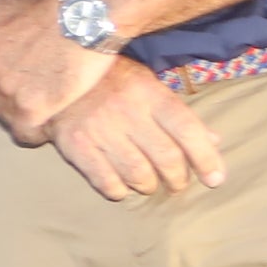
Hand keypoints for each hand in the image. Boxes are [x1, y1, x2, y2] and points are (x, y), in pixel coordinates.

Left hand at [0, 0, 116, 142]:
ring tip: (40, 105)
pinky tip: (49, 119)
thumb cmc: (47, 5)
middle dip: (0, 102)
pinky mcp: (35, 108)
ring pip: (5, 120)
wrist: (87, 14)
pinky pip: (26, 133)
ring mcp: (8, 93)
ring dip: (20, 116)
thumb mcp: (1, 4)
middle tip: (26, 93)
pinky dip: (35, 132)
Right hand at [41, 57, 229, 201]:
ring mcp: (99, 130)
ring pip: (138, 174)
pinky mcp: (75, 146)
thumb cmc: (108, 82)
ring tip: (148, 182)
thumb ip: (179, 114)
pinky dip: (119, 190)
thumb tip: (214, 142)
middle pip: (166, 158)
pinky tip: (121, 185)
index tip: (215, 179)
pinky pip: (106, 182)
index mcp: (148, 93)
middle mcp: (126, 111)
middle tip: (177, 182)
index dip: (206, 159)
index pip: (187, 131)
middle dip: (178, 179)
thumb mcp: (147, 86)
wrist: (51, 76)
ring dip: (149, 185)